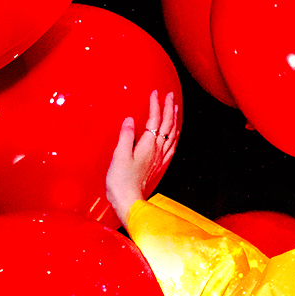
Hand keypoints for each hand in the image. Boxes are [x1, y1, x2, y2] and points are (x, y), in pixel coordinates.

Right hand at [106, 90, 178, 228]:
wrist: (129, 201)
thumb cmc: (121, 181)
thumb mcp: (119, 156)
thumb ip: (126, 136)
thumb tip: (131, 120)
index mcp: (148, 145)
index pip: (155, 120)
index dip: (156, 105)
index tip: (155, 93)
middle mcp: (158, 150)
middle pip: (167, 125)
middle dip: (169, 108)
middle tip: (170, 96)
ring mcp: (160, 159)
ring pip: (172, 135)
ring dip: (174, 120)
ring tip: (175, 109)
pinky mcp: (158, 166)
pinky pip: (171, 147)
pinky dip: (174, 136)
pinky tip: (174, 135)